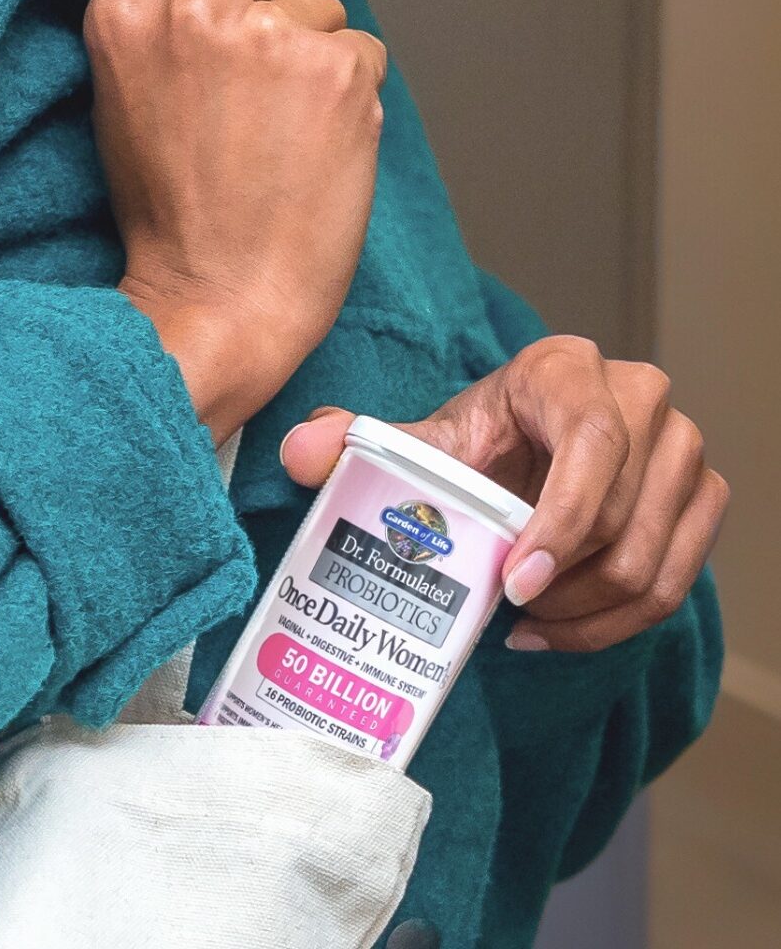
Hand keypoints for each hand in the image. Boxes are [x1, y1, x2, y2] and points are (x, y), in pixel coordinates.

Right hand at [84, 0, 386, 443]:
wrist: (224, 300)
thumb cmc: (179, 225)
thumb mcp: (132, 107)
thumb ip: (166, 30)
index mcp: (129, 16)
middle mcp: (197, 12)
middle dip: (275, 3)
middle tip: (264, 86)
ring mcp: (272, 38)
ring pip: (323, 8)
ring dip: (317, 61)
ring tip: (288, 139)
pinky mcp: (338, 71)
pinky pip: (365, 50)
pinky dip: (355, 95)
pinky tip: (324, 149)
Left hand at [279, 336, 729, 650]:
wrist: (525, 443)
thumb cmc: (478, 440)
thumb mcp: (423, 439)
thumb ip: (357, 442)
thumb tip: (302, 455)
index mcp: (570, 372)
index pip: (594, 443)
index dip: (563, 518)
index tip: (514, 581)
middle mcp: (641, 399)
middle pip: (623, 516)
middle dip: (561, 583)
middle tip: (506, 611)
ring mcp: (680, 449)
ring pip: (651, 560)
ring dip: (586, 613)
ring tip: (528, 626)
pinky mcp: (698, 496)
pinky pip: (676, 582)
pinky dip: (618, 622)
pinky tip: (560, 629)